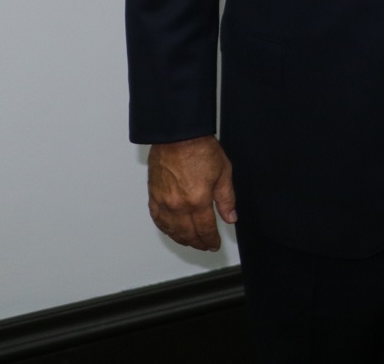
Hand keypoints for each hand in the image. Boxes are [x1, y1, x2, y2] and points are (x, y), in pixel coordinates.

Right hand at [147, 136, 236, 250]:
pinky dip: (165, 228)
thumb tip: (231, 218)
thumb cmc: (200, 149)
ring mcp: (163, 202)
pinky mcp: (153, 196)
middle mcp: (178, 206)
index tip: (214, 244)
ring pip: (171, 230)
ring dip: (182, 239)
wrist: (177, 136)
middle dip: (198, 242)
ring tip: (191, 242)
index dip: (211, 239)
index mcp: (198, 201)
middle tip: (204, 246)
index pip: (205, 229)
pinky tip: (171, 230)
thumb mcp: (223, 173)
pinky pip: (158, 219)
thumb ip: (226, 199)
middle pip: (187, 233)